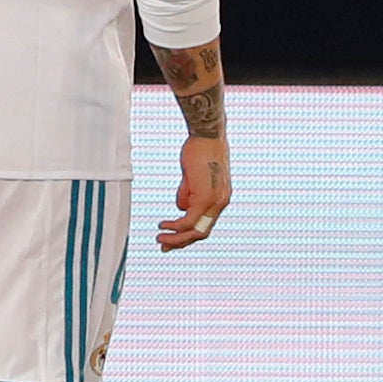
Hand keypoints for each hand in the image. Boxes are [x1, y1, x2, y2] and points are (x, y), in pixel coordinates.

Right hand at [159, 134, 230, 250]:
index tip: (172, 239)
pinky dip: (176, 227)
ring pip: (196, 230)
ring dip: (177, 238)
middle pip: (202, 232)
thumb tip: (181, 208)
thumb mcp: (193, 177)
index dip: (188, 235)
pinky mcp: (206, 197)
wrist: (208, 136)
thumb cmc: (202, 151)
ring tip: (161, 238)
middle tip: (164, 245)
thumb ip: (189, 194)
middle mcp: (221, 203)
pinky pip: (189, 220)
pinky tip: (164, 226)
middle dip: (181, 242)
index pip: (206, 224)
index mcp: (220, 199)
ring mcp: (215, 201)